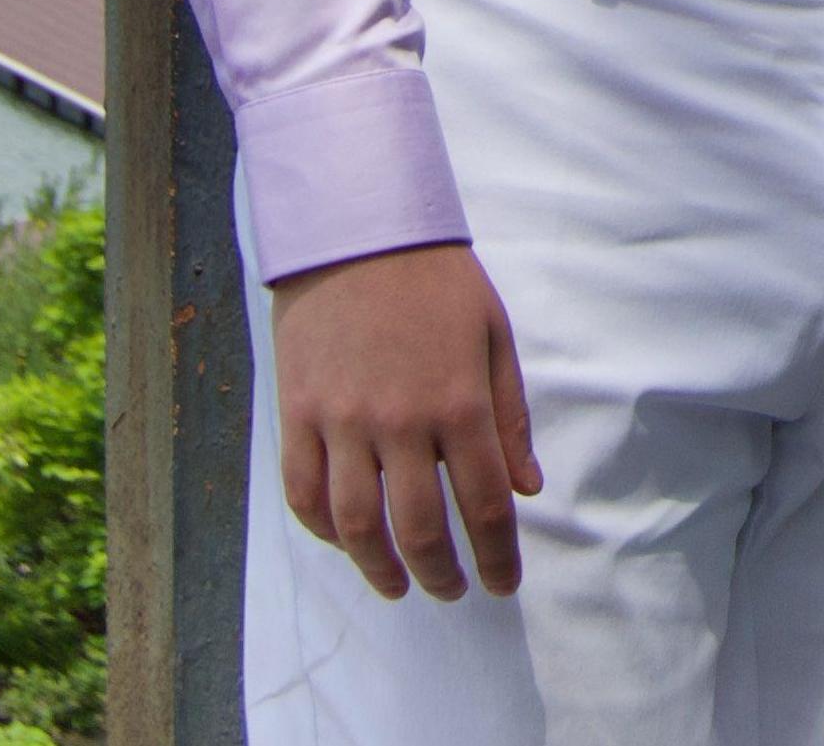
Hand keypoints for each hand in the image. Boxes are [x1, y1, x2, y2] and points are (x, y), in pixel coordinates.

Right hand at [269, 240, 541, 599]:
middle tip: (453, 591)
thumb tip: (525, 488)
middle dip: (442, 575)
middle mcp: (400, 423)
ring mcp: (342, 423)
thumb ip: (510, 416)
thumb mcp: (494, 334)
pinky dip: (325, 532)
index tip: (504, 584)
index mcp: (458, 402)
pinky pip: (305, 495)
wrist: (358, 232)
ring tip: (400, 586)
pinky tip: (347, 542)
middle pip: (420, 530)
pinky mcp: (297, 417)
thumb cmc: (437, 281)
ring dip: (380, 570)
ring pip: (356, 528)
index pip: (484, 505)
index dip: (498, 556)